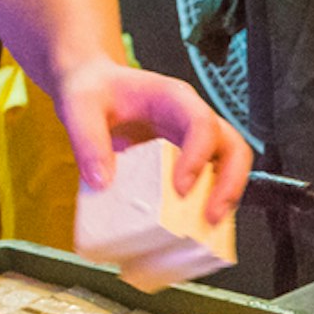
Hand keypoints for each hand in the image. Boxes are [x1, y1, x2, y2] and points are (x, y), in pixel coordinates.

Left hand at [45, 61, 253, 218]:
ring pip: (230, 166)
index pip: (202, 124)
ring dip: (225, 198)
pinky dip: (206, 204)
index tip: (180, 187)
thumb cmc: (93, 89)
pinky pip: (209, 182)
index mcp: (173, 99)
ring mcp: (192, 142)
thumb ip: (87, 140)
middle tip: (210, 215)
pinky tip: (191, 227)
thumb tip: (103, 181)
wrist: (92, 86)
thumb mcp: (79, 106)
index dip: (198, 156)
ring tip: (207, 227)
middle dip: (229, 184)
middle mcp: (191, 120)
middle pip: (234, 147)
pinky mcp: (185, 161)